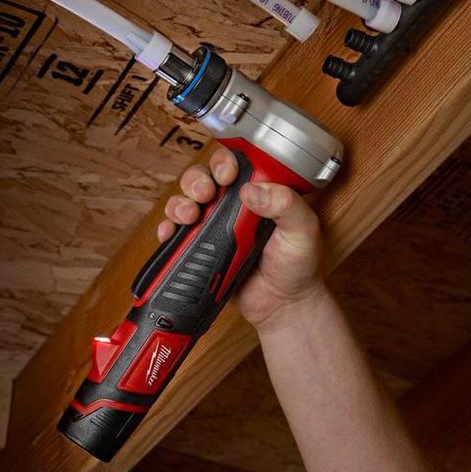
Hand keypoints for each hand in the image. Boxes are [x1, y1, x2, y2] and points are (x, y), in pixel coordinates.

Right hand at [158, 147, 328, 331]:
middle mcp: (233, 207)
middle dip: (197, 180)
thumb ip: (285, 204)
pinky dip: (168, 229)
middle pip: (203, 178)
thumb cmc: (299, 267)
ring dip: (180, 203)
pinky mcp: (201, 250)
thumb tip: (253, 190)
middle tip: (206, 194)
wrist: (284, 308)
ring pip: (186, 202)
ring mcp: (215, 228)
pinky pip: (176, 234)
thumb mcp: (303, 230)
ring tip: (190, 215)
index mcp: (260, 194)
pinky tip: (172, 232)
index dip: (224, 163)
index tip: (227, 174)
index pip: (235, 165)